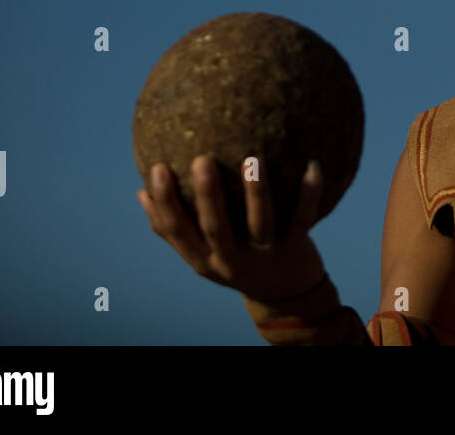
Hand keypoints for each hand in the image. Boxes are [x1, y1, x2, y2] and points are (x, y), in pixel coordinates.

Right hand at [137, 154, 327, 302]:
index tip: (158, 167)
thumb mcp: (203, 253)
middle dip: (207, 195)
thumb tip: (141, 190)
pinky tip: (312, 166)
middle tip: (202, 159)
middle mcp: (231, 259)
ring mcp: (264, 256)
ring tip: (253, 159)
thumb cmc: (237, 260)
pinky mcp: (295, 250)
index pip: (176, 231)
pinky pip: (302, 218)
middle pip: (216, 228)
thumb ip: (176, 228)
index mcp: (203, 258)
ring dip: (257, 192)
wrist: (285, 295)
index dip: (164, 202)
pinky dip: (308, 194)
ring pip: (260, 223)